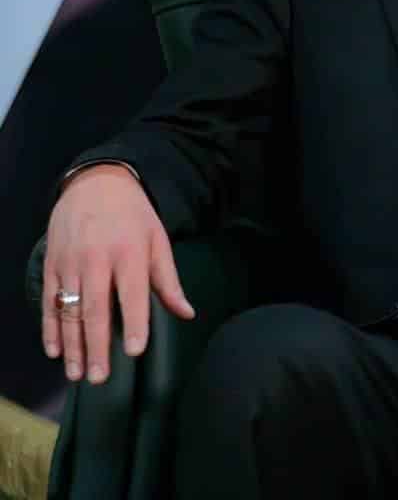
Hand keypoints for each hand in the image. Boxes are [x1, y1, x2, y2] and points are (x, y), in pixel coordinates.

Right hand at [43, 164, 194, 384]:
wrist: (96, 182)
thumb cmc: (133, 215)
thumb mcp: (157, 238)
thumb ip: (168, 279)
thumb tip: (187, 313)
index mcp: (129, 251)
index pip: (132, 293)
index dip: (133, 322)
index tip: (134, 351)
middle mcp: (97, 258)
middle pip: (95, 308)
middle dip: (96, 345)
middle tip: (99, 377)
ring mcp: (70, 261)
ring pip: (69, 309)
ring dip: (72, 345)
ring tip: (77, 374)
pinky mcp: (52, 263)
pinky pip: (49, 300)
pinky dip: (50, 327)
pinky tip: (54, 351)